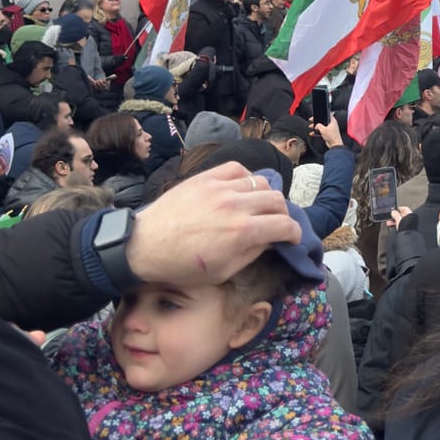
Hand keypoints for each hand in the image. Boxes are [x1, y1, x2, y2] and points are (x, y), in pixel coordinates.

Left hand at [127, 159, 299, 289]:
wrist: (144, 245)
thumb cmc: (181, 266)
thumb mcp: (222, 271)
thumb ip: (251, 254)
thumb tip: (269, 240)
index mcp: (242, 232)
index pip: (285, 225)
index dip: (294, 233)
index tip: (292, 238)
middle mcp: (236, 205)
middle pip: (277, 200)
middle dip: (282, 214)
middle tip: (275, 223)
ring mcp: (220, 188)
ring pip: (260, 182)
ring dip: (265, 196)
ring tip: (257, 206)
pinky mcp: (205, 178)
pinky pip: (237, 169)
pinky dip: (245, 178)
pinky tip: (241, 189)